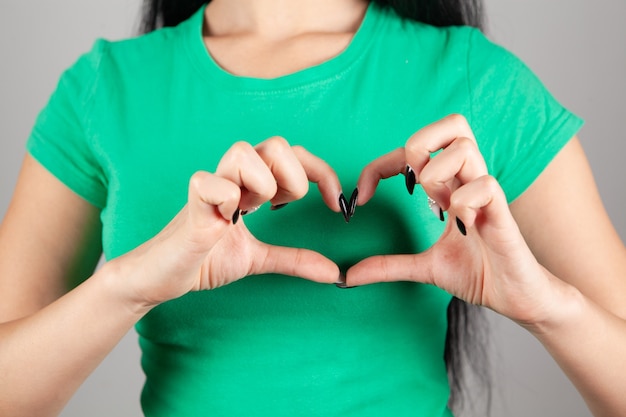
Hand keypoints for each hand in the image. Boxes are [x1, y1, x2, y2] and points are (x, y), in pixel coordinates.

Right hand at [109, 137, 342, 307]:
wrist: (161, 278)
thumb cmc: (205, 259)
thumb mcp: (259, 259)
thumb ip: (294, 260)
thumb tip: (334, 273)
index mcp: (250, 183)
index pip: (293, 154)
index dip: (322, 172)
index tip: (335, 203)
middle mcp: (232, 177)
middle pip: (276, 144)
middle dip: (293, 179)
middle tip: (282, 209)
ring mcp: (210, 187)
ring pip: (242, 151)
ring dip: (260, 185)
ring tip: (250, 212)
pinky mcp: (191, 206)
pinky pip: (210, 184)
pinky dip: (225, 200)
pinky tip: (225, 223)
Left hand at [347, 114, 563, 324]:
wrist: (517, 299)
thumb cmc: (480, 273)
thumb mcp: (424, 268)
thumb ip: (388, 266)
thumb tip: (349, 276)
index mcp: (450, 187)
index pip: (414, 150)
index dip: (381, 165)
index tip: (361, 197)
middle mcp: (468, 182)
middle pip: (453, 123)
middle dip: (420, 143)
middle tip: (411, 180)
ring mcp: (487, 194)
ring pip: (464, 147)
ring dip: (439, 173)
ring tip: (439, 206)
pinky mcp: (503, 213)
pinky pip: (485, 185)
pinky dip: (464, 201)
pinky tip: (462, 224)